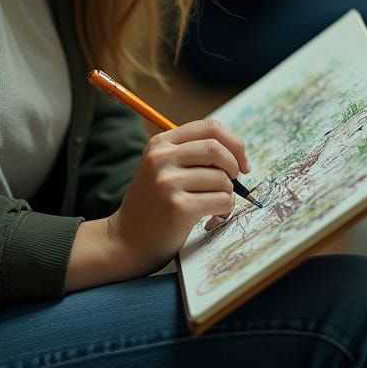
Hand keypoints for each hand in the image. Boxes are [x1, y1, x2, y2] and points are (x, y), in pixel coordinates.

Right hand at [105, 119, 250, 276]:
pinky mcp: (179, 207)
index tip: (241, 162)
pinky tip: (213, 217)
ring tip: (216, 205)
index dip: (233, 142)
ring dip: (228, 194)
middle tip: (233, 182)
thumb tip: (238, 154)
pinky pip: (222, 200)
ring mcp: (168, 182)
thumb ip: (193, 154)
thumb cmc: (154, 204)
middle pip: (217, 149)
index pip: (210, 127)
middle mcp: (161, 158)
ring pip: (223, 179)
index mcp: (161, 143)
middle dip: (234, 166)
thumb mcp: (163, 168)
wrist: (126, 240)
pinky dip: (226, 210)